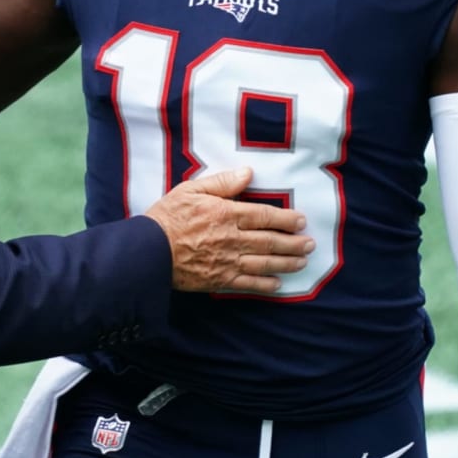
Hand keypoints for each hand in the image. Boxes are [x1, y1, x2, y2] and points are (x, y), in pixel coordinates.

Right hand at [141, 168, 313, 292]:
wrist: (148, 252)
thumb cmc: (167, 217)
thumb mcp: (191, 190)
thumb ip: (222, 182)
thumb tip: (248, 173)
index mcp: (226, 213)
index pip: (264, 216)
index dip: (286, 219)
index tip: (301, 221)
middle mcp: (232, 239)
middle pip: (270, 241)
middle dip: (293, 243)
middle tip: (310, 244)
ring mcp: (227, 262)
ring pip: (264, 263)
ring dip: (286, 262)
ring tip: (302, 262)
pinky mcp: (219, 280)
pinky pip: (248, 285)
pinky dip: (266, 285)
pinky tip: (278, 284)